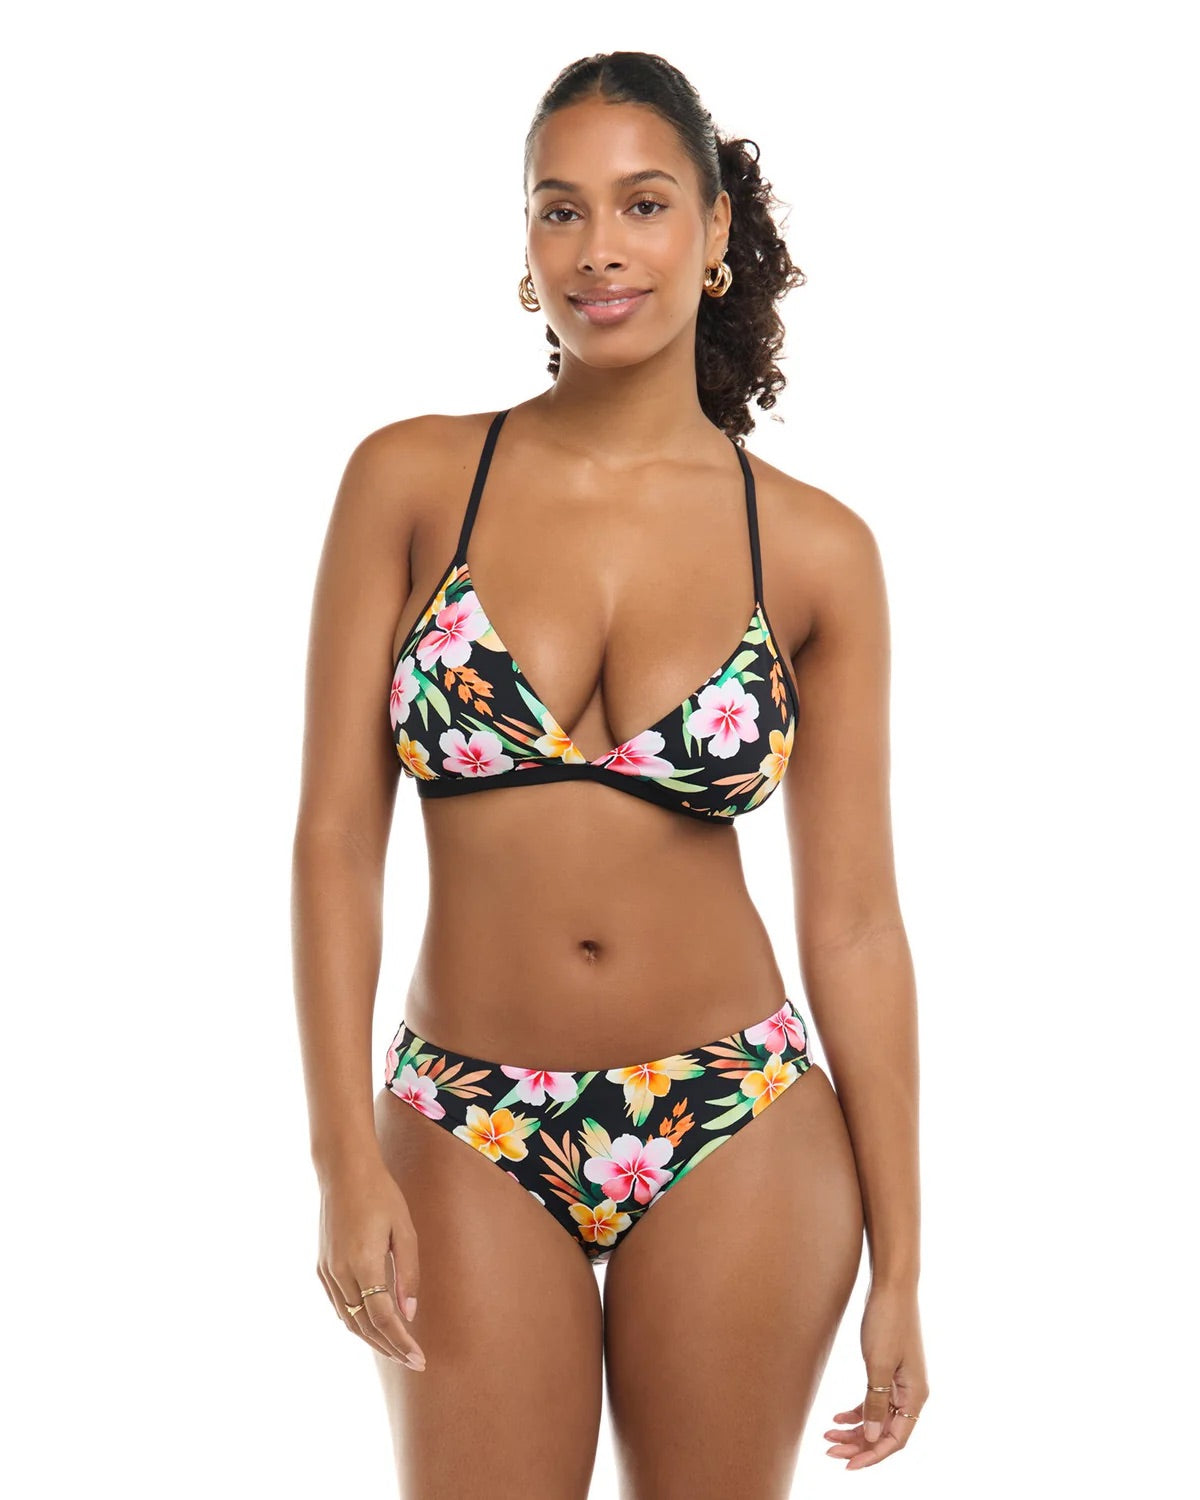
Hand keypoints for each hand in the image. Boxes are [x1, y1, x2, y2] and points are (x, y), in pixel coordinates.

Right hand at [315, 1157, 426, 1371]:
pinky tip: (372, 1326)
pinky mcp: (322, 1267)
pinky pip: (338, 1305)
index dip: (402, 1343)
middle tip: (413, 1362)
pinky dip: (355, 1321)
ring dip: (372, 1339)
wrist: (343, 1171)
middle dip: (389, 1348)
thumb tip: (409, 1314)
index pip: (383, 1318)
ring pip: (348, 1320)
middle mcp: (341, 1272)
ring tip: (396, 1350)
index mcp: (364, 1262)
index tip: (420, 1360)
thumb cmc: (381, 1195)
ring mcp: (327, 1271)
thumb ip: (408, 1273)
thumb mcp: (405, 1230)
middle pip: (365, 1326)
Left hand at [824, 1283, 927, 1469]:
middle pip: (885, 1432)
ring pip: (877, 1418)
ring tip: (828, 1435)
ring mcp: (900, 1382)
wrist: (891, 1286)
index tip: (848, 1465)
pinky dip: (857, 1410)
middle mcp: (911, 1393)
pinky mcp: (888, 1370)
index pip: (896, 1439)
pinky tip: (837, 1416)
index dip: (872, 1455)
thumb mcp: (878, 1364)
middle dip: (858, 1444)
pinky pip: (874, 1401)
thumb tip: (870, 1437)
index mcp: (915, 1395)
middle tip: (829, 1450)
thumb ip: (875, 1402)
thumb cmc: (887, 1321)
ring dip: (854, 1429)